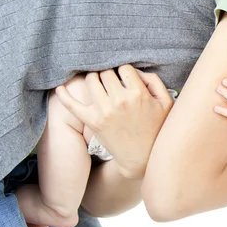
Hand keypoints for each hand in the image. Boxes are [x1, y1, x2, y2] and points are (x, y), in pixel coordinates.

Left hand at [55, 65, 173, 178]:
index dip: (125, 72)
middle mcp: (120, 100)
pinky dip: (64, 95)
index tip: (126, 79)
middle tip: (113, 83)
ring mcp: (104, 111)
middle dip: (109, 74)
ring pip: (92, 81)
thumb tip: (135, 71)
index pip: (125, 68)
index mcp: (138, 94)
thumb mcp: (166, 102)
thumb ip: (154, 81)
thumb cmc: (157, 128)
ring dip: (95, 79)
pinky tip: (60, 88)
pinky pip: (72, 104)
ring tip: (99, 85)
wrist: (142, 157)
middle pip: (106, 73)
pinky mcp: (93, 122)